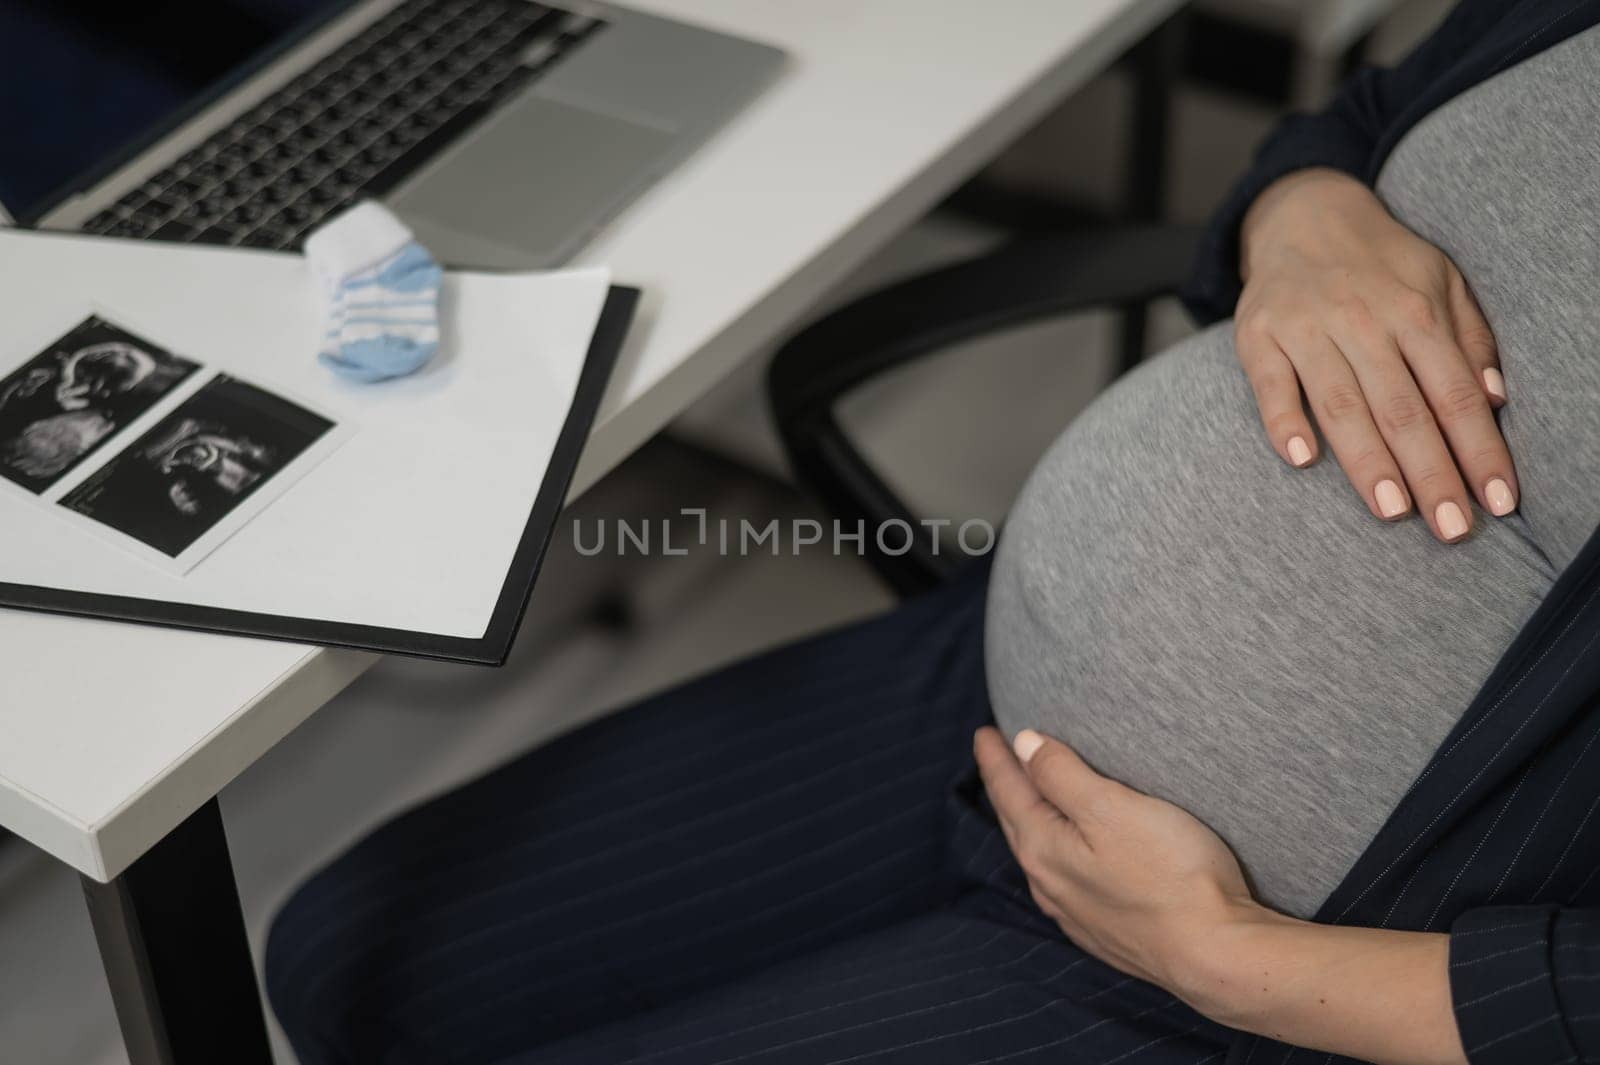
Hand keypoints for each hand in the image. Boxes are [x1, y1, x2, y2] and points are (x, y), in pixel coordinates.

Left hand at [975, 726, 1466, 1064]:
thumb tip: (1022, 743)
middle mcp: (1050, 884)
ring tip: (1027, 800)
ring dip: (1029, 821)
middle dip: (1005, 786)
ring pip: (1039, 854)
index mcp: (1043, 848)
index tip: (984, 732)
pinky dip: (1056, 853)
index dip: (996, 757)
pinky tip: (1066, 857)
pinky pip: (1064, 881)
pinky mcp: (1105, 932)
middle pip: (1017, 822)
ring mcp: (1076, 913)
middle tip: (998, 757)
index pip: (1009, 791)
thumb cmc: (1170, 873)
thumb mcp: (1111, 808)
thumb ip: (1060, 774)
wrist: (1216, 956)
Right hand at [1236, 168, 1515, 542]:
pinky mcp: (1258, 336)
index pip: (1455, 392)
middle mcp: (1362, 318)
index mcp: (1415, 310)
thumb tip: (1496, 399)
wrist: (1303, 216)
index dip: (1480, 449)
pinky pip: (1272, 385)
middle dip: (1432, 473)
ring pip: (1343, 404)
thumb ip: (1470, 338)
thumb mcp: (1441, 282)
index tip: (1497, 500)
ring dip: (1369, 461)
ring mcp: (1306, 327)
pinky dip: (1285, 421)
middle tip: (1452, 529)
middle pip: (1403, 408)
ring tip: (1394, 512)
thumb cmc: (1381, 264)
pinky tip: (1303, 460)